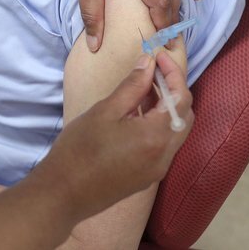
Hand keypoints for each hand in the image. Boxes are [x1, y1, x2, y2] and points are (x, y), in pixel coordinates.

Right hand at [36, 52, 193, 222]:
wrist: (64, 192)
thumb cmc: (80, 149)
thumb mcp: (105, 111)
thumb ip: (132, 86)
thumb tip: (149, 63)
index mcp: (156, 137)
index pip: (181, 98)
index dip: (173, 73)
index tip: (158, 56)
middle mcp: (165, 155)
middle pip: (184, 115)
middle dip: (173, 90)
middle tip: (152, 71)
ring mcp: (158, 169)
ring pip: (176, 131)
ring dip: (166, 107)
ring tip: (143, 89)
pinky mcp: (148, 176)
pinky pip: (164, 145)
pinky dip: (158, 125)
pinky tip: (136, 114)